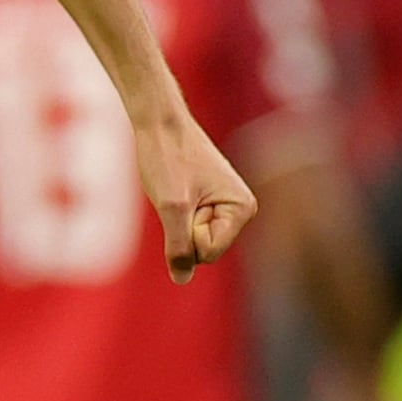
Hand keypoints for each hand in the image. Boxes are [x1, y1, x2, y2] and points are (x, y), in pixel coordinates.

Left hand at [142, 101, 257, 280]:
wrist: (159, 122)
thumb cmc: (167, 158)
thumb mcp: (171, 207)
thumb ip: (179, 247)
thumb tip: (181, 279)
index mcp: (242, 209)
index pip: (208, 253)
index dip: (186, 233)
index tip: (184, 199)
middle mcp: (240, 209)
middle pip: (203, 249)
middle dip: (182, 228)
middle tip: (178, 193)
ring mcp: (225, 206)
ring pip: (193, 239)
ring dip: (176, 220)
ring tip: (176, 188)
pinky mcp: (209, 202)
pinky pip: (186, 225)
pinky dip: (174, 213)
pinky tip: (175, 188)